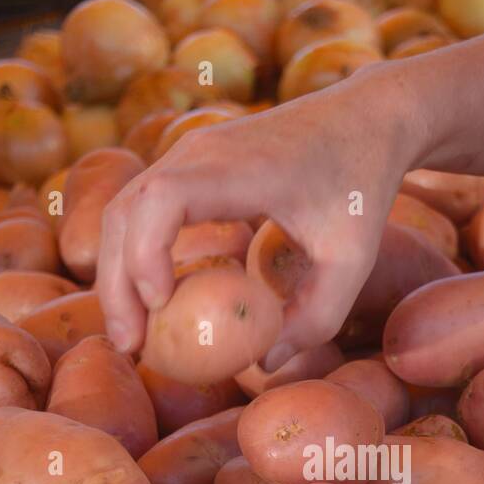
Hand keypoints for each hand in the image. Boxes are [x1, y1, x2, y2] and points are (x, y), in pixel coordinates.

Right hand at [97, 64, 418, 365]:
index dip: (146, 252)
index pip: (164, 198)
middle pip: (127, 210)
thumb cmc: (361, 185)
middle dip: (118, 282)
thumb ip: (316, 317)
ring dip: (118, 272)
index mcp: (240, 167)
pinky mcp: (189, 164)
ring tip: (131, 335)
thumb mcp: (352, 259)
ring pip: (125, 209)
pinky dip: (135, 253)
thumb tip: (264, 366)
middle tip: (129, 346)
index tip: (160, 306)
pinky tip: (149, 302)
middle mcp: (200, 152)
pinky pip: (143, 207)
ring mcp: (188, 153)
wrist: (365, 117)